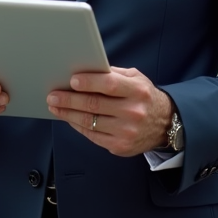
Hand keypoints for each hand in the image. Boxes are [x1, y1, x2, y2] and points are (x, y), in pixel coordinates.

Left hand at [46, 66, 172, 156]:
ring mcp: (126, 132)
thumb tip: (85, 70)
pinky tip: (68, 118)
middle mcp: (133, 112)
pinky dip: (77, 126)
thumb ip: (114, 74)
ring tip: (55, 106)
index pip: (110, 85)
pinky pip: (92, 135)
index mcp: (138, 91)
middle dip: (69, 99)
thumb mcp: (136, 79)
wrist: (164, 124)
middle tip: (52, 95)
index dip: (89, 82)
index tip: (71, 80)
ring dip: (68, 114)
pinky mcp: (120, 146)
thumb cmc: (144, 97)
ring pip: (89, 122)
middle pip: (94, 105)